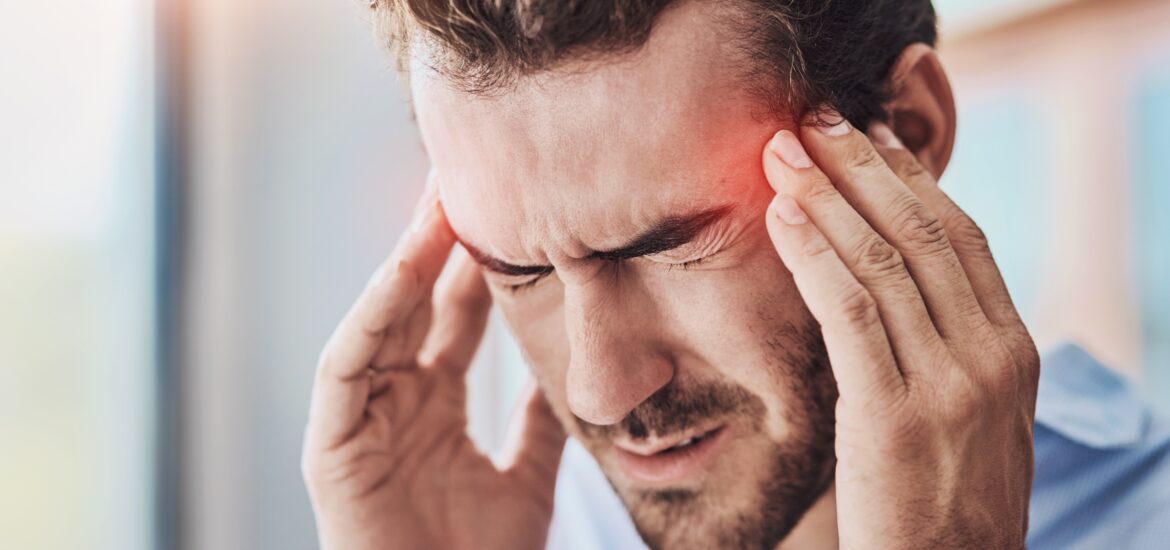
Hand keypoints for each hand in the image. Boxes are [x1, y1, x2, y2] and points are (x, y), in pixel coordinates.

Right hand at [302, 177, 566, 549]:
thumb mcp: (527, 478)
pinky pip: (347, 365)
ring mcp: (362, 417)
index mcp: (436, 403)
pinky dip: (372, 316)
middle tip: (466, 177)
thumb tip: (566, 372)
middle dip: (439, 242)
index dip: (478, 264)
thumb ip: (540, 425)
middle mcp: (397, 399)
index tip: (510, 209)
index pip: (456, 316)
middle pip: (417, 303)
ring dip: (406, 261)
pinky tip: (402, 271)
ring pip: (381, 321)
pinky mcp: (332, 443)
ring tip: (437, 205)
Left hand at [760, 117, 1039, 547]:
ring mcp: (949, 384)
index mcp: (1013, 352)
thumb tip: (900, 288)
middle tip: (814, 121)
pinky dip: (813, 254)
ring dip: (826, 196)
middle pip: (922, 232)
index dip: (911, 178)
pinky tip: (781, 217)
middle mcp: (991, 356)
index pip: (961, 238)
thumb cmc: (945, 503)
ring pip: (883, 260)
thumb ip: (950, 351)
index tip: (868, 137)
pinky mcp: (894, 413)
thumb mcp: (972, 419)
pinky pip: (849, 310)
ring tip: (782, 152)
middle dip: (862, 167)